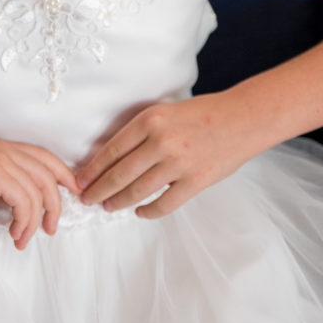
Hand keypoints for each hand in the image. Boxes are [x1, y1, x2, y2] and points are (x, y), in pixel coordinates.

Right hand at [0, 139, 80, 249]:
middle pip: (48, 176)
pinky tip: (14, 233)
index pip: (45, 157)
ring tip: (22, 238)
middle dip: (55, 206)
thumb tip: (24, 207)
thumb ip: (5, 188)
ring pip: (37, 192)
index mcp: (5, 148)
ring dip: (34, 222)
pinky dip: (24, 221)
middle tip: (49, 229)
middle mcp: (6, 149)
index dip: (64, 174)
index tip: (74, 192)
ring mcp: (0, 158)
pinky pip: (23, 200)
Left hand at [77, 93, 260, 218]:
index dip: (93, 169)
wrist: (242, 119)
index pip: (112, 150)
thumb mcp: (165, 111)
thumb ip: (142, 131)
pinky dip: (148, 211)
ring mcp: (179, 164)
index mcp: (150, 120)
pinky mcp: (196, 181)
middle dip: (99, 189)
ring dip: (119, 201)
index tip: (80, 180)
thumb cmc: (202, 113)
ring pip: (139, 191)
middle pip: (120, 173)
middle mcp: (161, 142)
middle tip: (87, 198)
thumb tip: (113, 156)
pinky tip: (139, 212)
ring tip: (108, 206)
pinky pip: (165, 204)